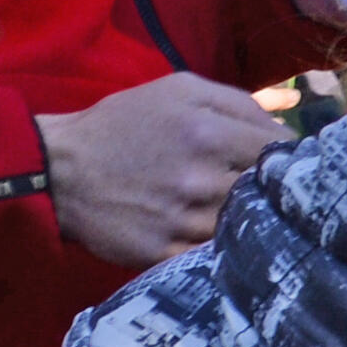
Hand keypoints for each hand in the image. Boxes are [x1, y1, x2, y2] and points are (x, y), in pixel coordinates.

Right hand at [36, 73, 285, 267]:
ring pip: (241, 225)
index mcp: (207, 132)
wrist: (61, 170)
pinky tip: (213, 234)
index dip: (286, 155)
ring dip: (245, 219)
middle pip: (263, 191)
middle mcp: (199, 178)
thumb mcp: (179, 89)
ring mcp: (181, 220)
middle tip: (263, 186)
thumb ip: (238, 101)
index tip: (284, 160)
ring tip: (236, 209)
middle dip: (267, 188)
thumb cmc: (125, 123)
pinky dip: (218, 247)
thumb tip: (286, 126)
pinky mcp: (163, 252)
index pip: (277, 150)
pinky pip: (210, 256)